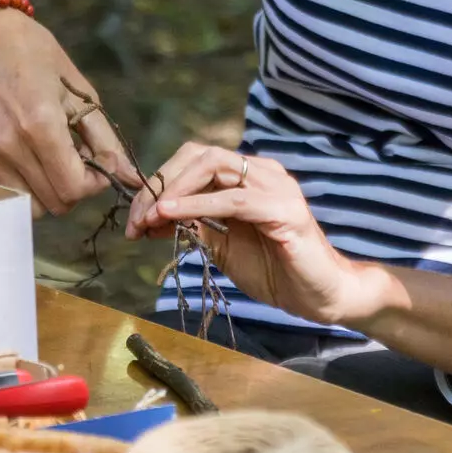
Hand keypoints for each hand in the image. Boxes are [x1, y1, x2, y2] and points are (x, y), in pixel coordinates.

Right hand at [0, 8, 136, 215]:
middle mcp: (9, 146)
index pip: (74, 188)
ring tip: (53, 160)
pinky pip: (4, 195)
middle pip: (54, 203)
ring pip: (29, 205)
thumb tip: (130, 177)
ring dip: (49, 190)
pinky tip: (30, 159)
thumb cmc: (36, 56)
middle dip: (75, 188)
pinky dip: (23, 187)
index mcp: (41, 126)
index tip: (98, 165)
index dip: (95, 184)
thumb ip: (105, 139)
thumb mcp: (81, 92)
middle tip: (77, 160)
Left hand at [124, 144, 374, 328]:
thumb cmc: (274, 270)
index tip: (133, 216)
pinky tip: (171, 216)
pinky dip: (197, 204)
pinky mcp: (285, 210)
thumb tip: (151, 216)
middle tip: (135, 218)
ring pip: (214, 167)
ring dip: (173, 192)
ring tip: (147, 217)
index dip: (159, 182)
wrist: (318, 296)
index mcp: (249, 176)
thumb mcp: (222, 244)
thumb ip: (194, 224)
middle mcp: (263, 172)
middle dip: (160, 184)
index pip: (195, 160)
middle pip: (200, 156)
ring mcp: (277, 187)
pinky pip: (234, 199)